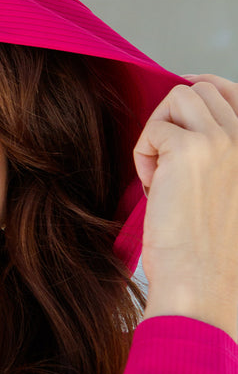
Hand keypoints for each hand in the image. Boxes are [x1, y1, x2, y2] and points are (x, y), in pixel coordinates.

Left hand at [134, 74, 237, 338]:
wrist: (201, 285)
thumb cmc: (205, 253)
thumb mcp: (224, 194)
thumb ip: (214, 158)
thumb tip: (181, 122)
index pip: (231, 91)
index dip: (200, 88)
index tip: (174, 113)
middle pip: (200, 90)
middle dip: (172, 121)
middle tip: (166, 169)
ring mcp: (223, 139)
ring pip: (178, 96)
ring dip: (158, 131)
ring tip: (160, 176)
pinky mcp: (190, 148)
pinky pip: (154, 129)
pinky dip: (144, 156)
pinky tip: (154, 190)